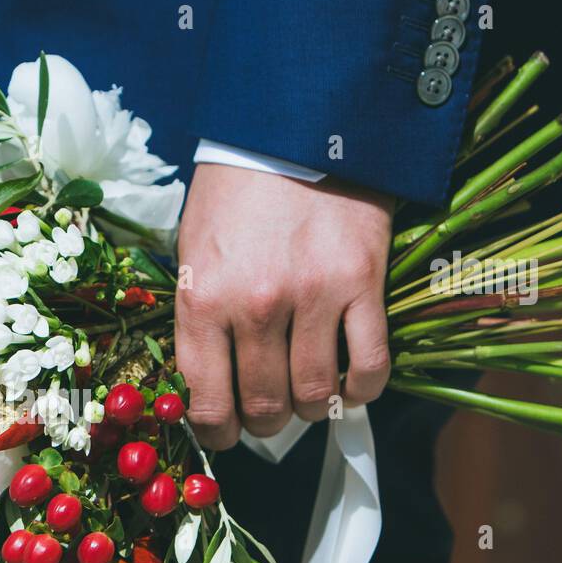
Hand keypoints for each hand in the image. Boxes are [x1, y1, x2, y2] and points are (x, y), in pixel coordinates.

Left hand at [175, 164, 393, 447]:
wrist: (293, 128)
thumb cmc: (233, 195)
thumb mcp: (192, 254)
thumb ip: (198, 321)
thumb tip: (208, 386)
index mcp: (202, 300)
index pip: (207, 402)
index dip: (216, 433)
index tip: (224, 433)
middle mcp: (255, 306)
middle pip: (263, 407)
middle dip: (263, 423)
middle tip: (267, 412)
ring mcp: (312, 297)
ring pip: (313, 396)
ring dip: (310, 408)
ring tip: (306, 395)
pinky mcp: (362, 283)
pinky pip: (370, 366)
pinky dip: (361, 389)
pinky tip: (351, 384)